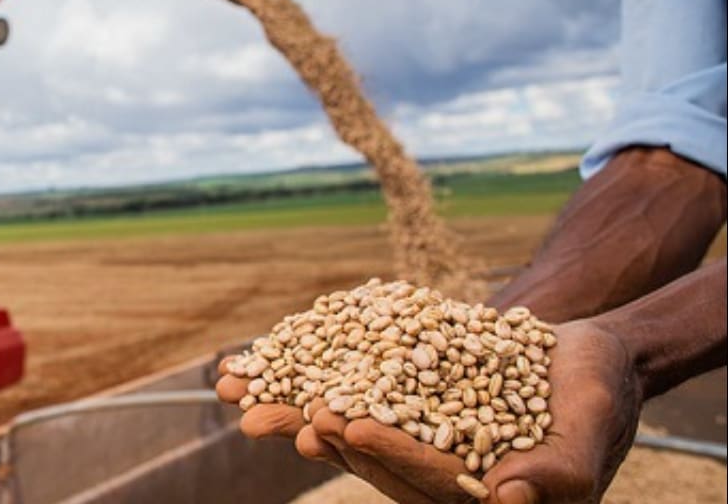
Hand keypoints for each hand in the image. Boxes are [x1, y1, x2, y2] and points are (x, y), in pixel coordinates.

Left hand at [217, 320, 642, 502]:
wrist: (583, 352)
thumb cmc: (598, 392)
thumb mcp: (591, 425)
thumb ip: (562, 470)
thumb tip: (507, 500)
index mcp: (478, 496)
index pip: (426, 479)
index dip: (389, 453)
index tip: (349, 425)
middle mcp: (437, 477)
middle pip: (370, 459)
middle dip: (318, 435)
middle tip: (270, 418)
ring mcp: (413, 440)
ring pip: (346, 427)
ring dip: (292, 409)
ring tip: (241, 395)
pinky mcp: (398, 405)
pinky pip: (346, 391)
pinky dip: (305, 376)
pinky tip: (261, 363)